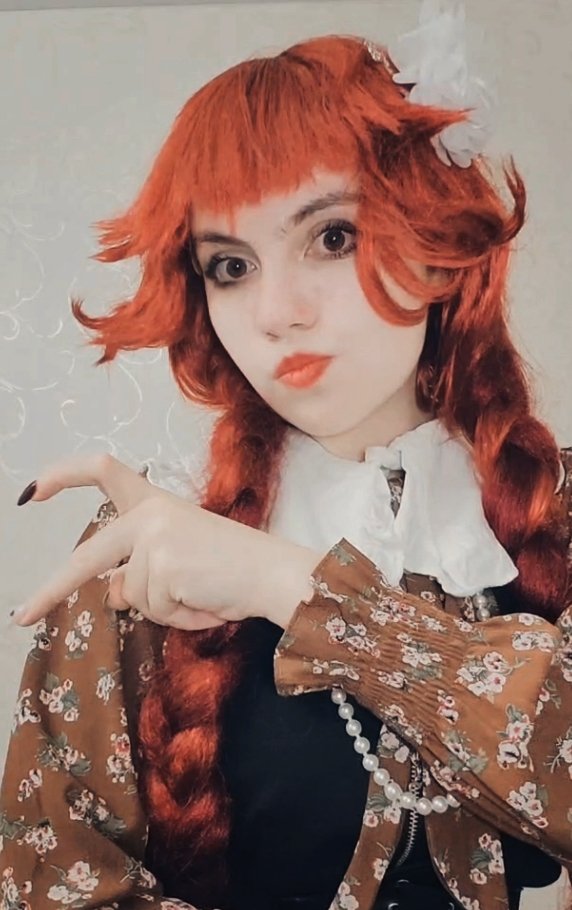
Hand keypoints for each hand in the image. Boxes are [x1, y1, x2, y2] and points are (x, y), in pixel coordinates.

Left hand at [13, 454, 321, 630]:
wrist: (275, 573)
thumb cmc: (234, 567)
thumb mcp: (178, 564)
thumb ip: (139, 572)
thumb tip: (112, 591)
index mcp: (155, 503)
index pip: (104, 471)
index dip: (64, 476)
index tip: (32, 492)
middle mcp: (150, 514)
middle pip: (88, 556)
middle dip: (52, 589)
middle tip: (21, 615)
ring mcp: (155, 539)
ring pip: (134, 597)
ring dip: (166, 610)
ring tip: (203, 594)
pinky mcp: (163, 567)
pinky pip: (155, 611)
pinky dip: (181, 618)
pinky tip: (207, 602)